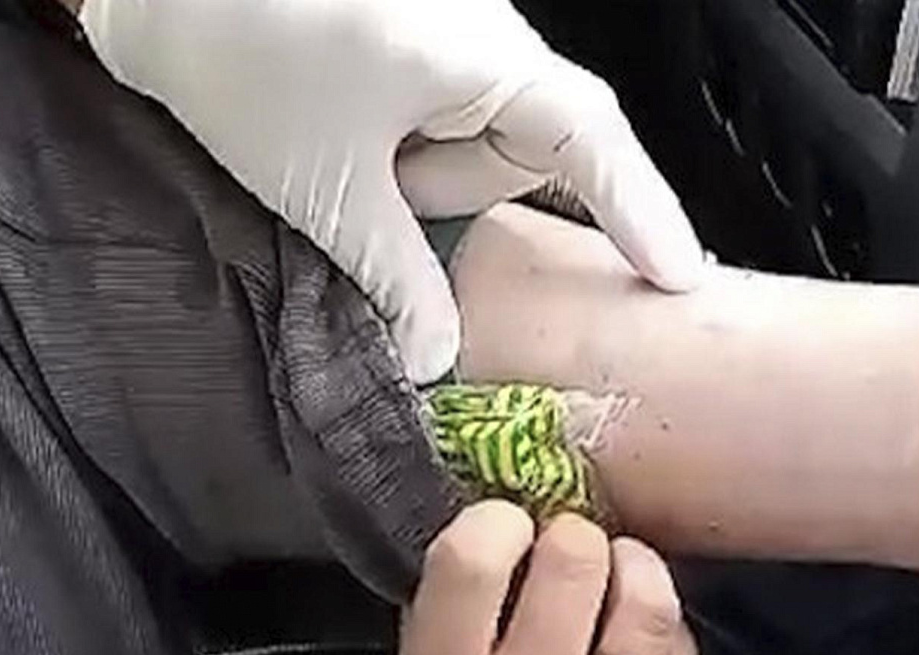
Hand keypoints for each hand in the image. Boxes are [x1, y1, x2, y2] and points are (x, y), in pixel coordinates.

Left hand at [80, 0, 704, 383]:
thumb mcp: (328, 188)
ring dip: (409, 176)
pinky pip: (435, 118)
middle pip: (515, 155)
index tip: (681, 277)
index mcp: (482, 56)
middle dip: (444, 195)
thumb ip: (397, 278)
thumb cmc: (237, 57)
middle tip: (366, 194)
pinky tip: (343, 146)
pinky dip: (401, 153)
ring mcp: (444, 35)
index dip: (642, 213)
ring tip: (333, 156)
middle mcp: (481, 37)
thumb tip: (441, 355)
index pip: (591, 142)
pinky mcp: (406, 45)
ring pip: (466, 143)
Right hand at [389, 501, 703, 654]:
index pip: (469, 564)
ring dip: (635, 566)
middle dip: (571, 537)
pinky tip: (643, 634)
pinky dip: (667, 632)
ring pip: (647, 605)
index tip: (499, 527)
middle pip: (573, 563)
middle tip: (561, 547)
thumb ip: (436, 636)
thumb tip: (474, 552)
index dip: (492, 524)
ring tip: (619, 568)